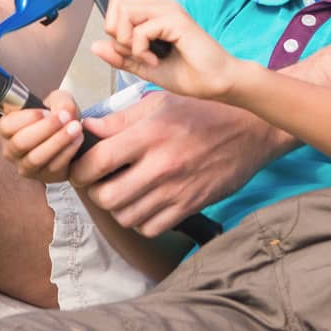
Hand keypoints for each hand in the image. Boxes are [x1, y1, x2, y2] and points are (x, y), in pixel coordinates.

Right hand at [0, 90, 84, 183]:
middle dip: (45, 129)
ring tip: (75, 127)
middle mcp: (12, 151)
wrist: (68, 134)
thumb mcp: (56, 101)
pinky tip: (78, 139)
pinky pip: (54, 167)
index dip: (27, 118)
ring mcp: (26, 167)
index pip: (7, 126)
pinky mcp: (45, 177)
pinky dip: (68, 152)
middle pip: (21, 143)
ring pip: (36, 158)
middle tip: (65, 117)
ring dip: (58, 141)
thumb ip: (59, 101)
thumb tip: (63, 112)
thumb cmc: (55, 116)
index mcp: (7, 130)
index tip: (47, 111)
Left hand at [70, 91, 284, 235]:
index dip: (79, 168)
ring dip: (116, 207)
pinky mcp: (190, 207)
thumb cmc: (202, 110)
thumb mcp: (160, 101)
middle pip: (107, 197)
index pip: (97, 161)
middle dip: (95, 191)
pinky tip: (143, 202)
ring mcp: (177, 190)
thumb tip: (88, 129)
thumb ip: (121, 119)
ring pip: (126, 216)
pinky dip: (140, 220)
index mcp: (149, 134)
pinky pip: (151, 228)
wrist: (250, 130)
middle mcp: (161, 165)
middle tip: (98, 181)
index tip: (81, 166)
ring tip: (121, 191)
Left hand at [91, 0, 238, 99]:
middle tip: (134, 52)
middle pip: (117, 1)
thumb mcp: (146, 67)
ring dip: (127, 40)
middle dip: (117, 31)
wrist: (218, 83)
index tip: (128, 50)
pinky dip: (141, 49)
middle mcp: (161, 7)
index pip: (118, 2)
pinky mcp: (176, 20)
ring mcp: (169, 11)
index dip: (113, 26)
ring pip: (125, 11)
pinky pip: (140, 29)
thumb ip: (122, 56)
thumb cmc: (190, 75)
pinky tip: (156, 61)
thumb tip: (95, 45)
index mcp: (155, 14)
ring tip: (145, 57)